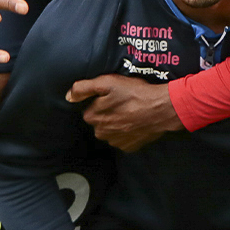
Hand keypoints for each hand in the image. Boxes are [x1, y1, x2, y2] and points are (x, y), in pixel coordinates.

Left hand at [67, 76, 184, 151]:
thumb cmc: (134, 93)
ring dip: (118, 123)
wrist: (161, 109)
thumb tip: (68, 96)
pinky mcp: (130, 147)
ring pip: (111, 131)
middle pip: (100, 121)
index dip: (100, 101)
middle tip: (122, 102)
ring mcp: (116, 142)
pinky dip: (128, 132)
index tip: (112, 96)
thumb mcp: (107, 82)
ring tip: (131, 111)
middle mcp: (101, 133)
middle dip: (108, 113)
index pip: (90, 109)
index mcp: (93, 117)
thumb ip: (83, 88)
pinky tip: (136, 122)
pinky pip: (124, 139)